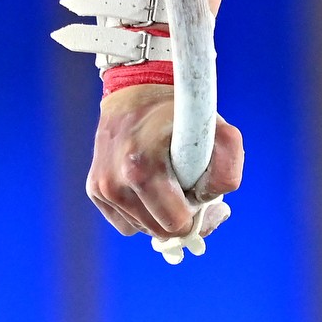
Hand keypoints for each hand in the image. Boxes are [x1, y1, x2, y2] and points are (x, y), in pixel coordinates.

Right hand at [86, 84, 243, 237]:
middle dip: (180, 214)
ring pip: (143, 229)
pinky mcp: (94, 189)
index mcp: (141, 169)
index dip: (197, 211)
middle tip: (188, 186)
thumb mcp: (217, 130)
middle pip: (160, 231)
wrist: (138, 90)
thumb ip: (227, 169)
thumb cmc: (181, 112)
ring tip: (168, 179)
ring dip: (161, 212)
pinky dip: (143, 211)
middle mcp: (114, 183)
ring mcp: (101, 188)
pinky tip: (151, 184)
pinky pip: (126, 223)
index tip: (201, 190)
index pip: (176, 223)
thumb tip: (215, 207)